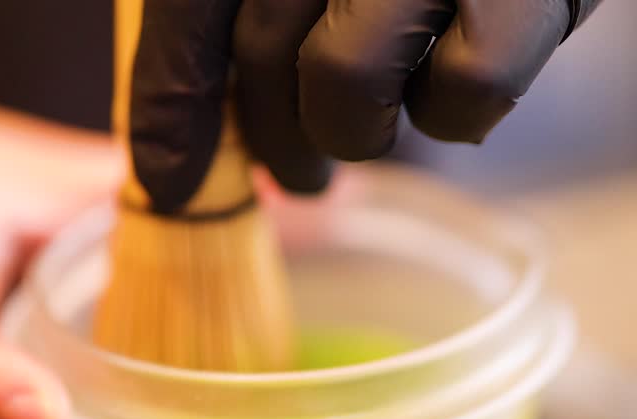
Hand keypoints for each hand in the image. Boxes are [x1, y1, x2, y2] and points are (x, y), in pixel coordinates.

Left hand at [128, 0, 602, 210]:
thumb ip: (258, 0)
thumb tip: (193, 131)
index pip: (190, 9)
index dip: (172, 104)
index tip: (168, 182)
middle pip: (266, 50)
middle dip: (267, 141)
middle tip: (289, 177)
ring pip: (351, 84)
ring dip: (353, 131)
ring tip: (371, 126)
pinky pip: (468, 89)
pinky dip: (454, 112)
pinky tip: (453, 85)